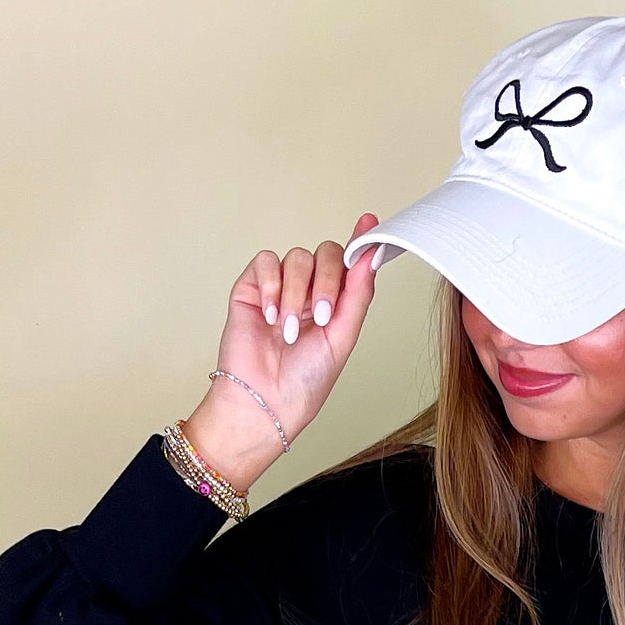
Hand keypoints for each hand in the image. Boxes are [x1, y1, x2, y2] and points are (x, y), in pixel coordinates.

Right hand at [182, 212, 383, 492]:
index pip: (349, 263)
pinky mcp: (252, 287)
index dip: (359, 242)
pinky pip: (266, 262)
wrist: (266, 401)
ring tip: (288, 331)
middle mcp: (309, 291)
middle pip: (326, 253)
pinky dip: (271, 287)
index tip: (369, 223)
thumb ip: (358, 294)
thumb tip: (372, 253)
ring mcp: (280, 287)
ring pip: (297, 258)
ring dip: (296, 295)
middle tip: (321, 315)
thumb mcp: (342, 337)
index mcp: (335, 303)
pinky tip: (270, 316)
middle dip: (326, 281)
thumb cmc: (304, 381)